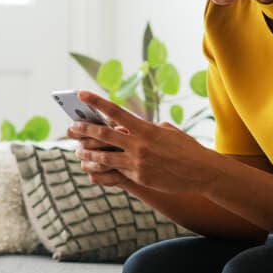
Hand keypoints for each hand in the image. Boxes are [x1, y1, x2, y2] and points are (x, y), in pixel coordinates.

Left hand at [65, 91, 222, 194]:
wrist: (202, 172)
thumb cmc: (186, 148)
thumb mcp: (168, 131)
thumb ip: (147, 129)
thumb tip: (131, 128)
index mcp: (146, 128)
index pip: (115, 112)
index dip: (96, 102)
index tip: (81, 94)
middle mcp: (139, 144)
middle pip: (104, 134)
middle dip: (84, 130)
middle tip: (71, 127)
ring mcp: (138, 163)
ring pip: (104, 157)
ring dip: (88, 153)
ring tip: (78, 151)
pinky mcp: (139, 178)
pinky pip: (116, 172)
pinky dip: (103, 168)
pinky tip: (92, 168)